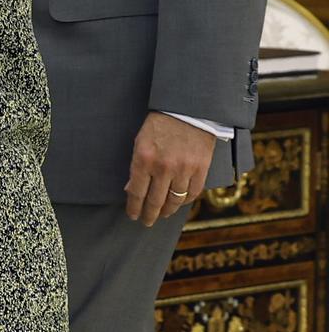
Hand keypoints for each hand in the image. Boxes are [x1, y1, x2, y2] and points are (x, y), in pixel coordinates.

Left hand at [124, 112, 215, 226]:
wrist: (188, 110)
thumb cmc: (160, 125)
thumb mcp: (140, 142)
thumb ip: (136, 167)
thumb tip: (130, 190)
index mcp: (144, 159)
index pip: (136, 193)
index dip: (134, 208)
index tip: (133, 216)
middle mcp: (163, 167)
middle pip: (155, 201)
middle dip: (149, 215)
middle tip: (147, 222)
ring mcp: (184, 169)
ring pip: (174, 201)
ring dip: (167, 211)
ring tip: (162, 214)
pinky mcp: (200, 168)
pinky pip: (192, 193)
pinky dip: (185, 201)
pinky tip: (179, 203)